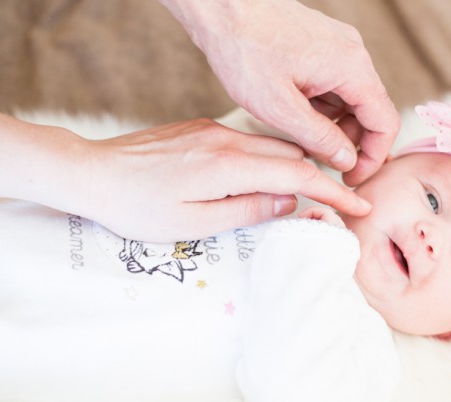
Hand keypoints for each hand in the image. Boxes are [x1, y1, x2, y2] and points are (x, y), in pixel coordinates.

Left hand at [81, 119, 369, 241]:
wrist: (91, 173)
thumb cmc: (136, 207)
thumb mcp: (193, 223)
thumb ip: (246, 210)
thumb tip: (288, 202)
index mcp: (227, 165)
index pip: (297, 175)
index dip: (332, 192)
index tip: (358, 205)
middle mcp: (227, 140)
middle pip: (291, 154)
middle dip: (324, 177)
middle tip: (347, 199)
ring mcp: (214, 130)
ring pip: (272, 145)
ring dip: (299, 165)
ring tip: (316, 190)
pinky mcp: (202, 129)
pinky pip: (250, 142)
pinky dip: (271, 157)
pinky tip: (271, 174)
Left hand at [160, 0, 400, 185]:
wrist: (221, 7)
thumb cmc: (244, 49)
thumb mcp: (281, 107)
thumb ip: (320, 138)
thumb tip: (347, 160)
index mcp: (351, 68)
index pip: (385, 122)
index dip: (373, 157)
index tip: (352, 178)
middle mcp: (352, 54)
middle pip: (369, 111)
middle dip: (350, 142)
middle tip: (322, 163)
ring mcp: (337, 47)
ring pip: (349, 99)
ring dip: (333, 125)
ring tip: (300, 136)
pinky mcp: (320, 46)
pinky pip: (333, 84)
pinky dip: (320, 106)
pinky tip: (293, 112)